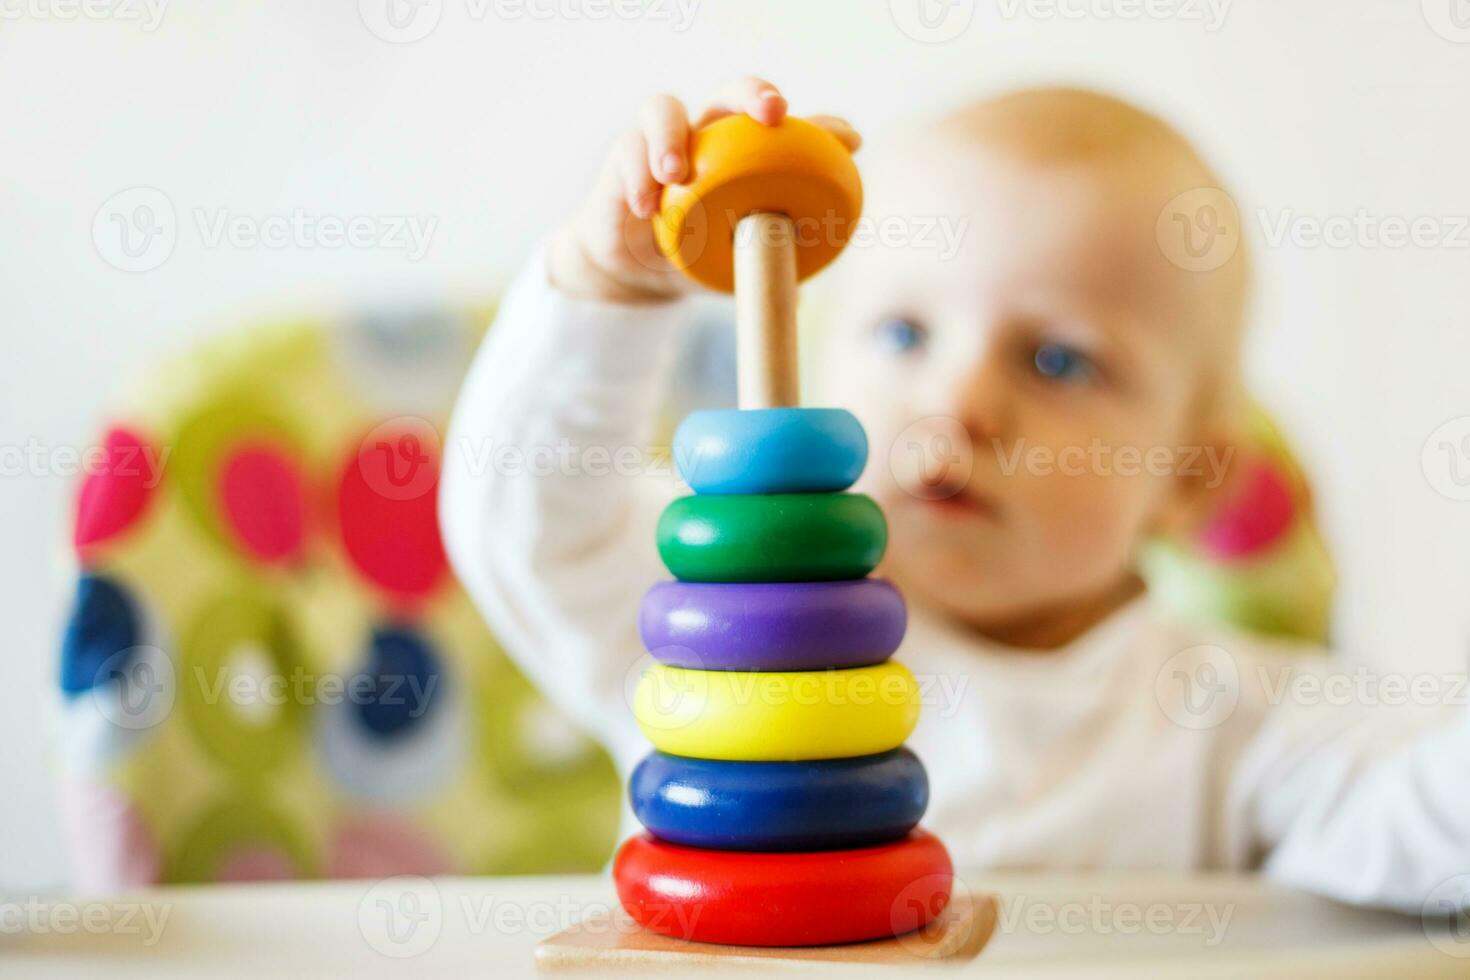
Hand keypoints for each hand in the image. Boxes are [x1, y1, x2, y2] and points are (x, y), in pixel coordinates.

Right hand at [547, 76, 860, 304]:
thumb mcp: (737, 262)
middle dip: (753, 94)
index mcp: (743, 152)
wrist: (636, 276)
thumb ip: (770, 260)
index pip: (780, 124)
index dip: (818, 125)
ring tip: (676, 172)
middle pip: (729, 92)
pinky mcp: (622, 161)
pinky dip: (637, 175)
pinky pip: (627, 151)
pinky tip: (647, 207)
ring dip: (671, 135)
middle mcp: (706, 136)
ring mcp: (661, 143)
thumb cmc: (697, 257)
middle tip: (772, 114)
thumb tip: (814, 285)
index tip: (848, 140)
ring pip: (663, 109)